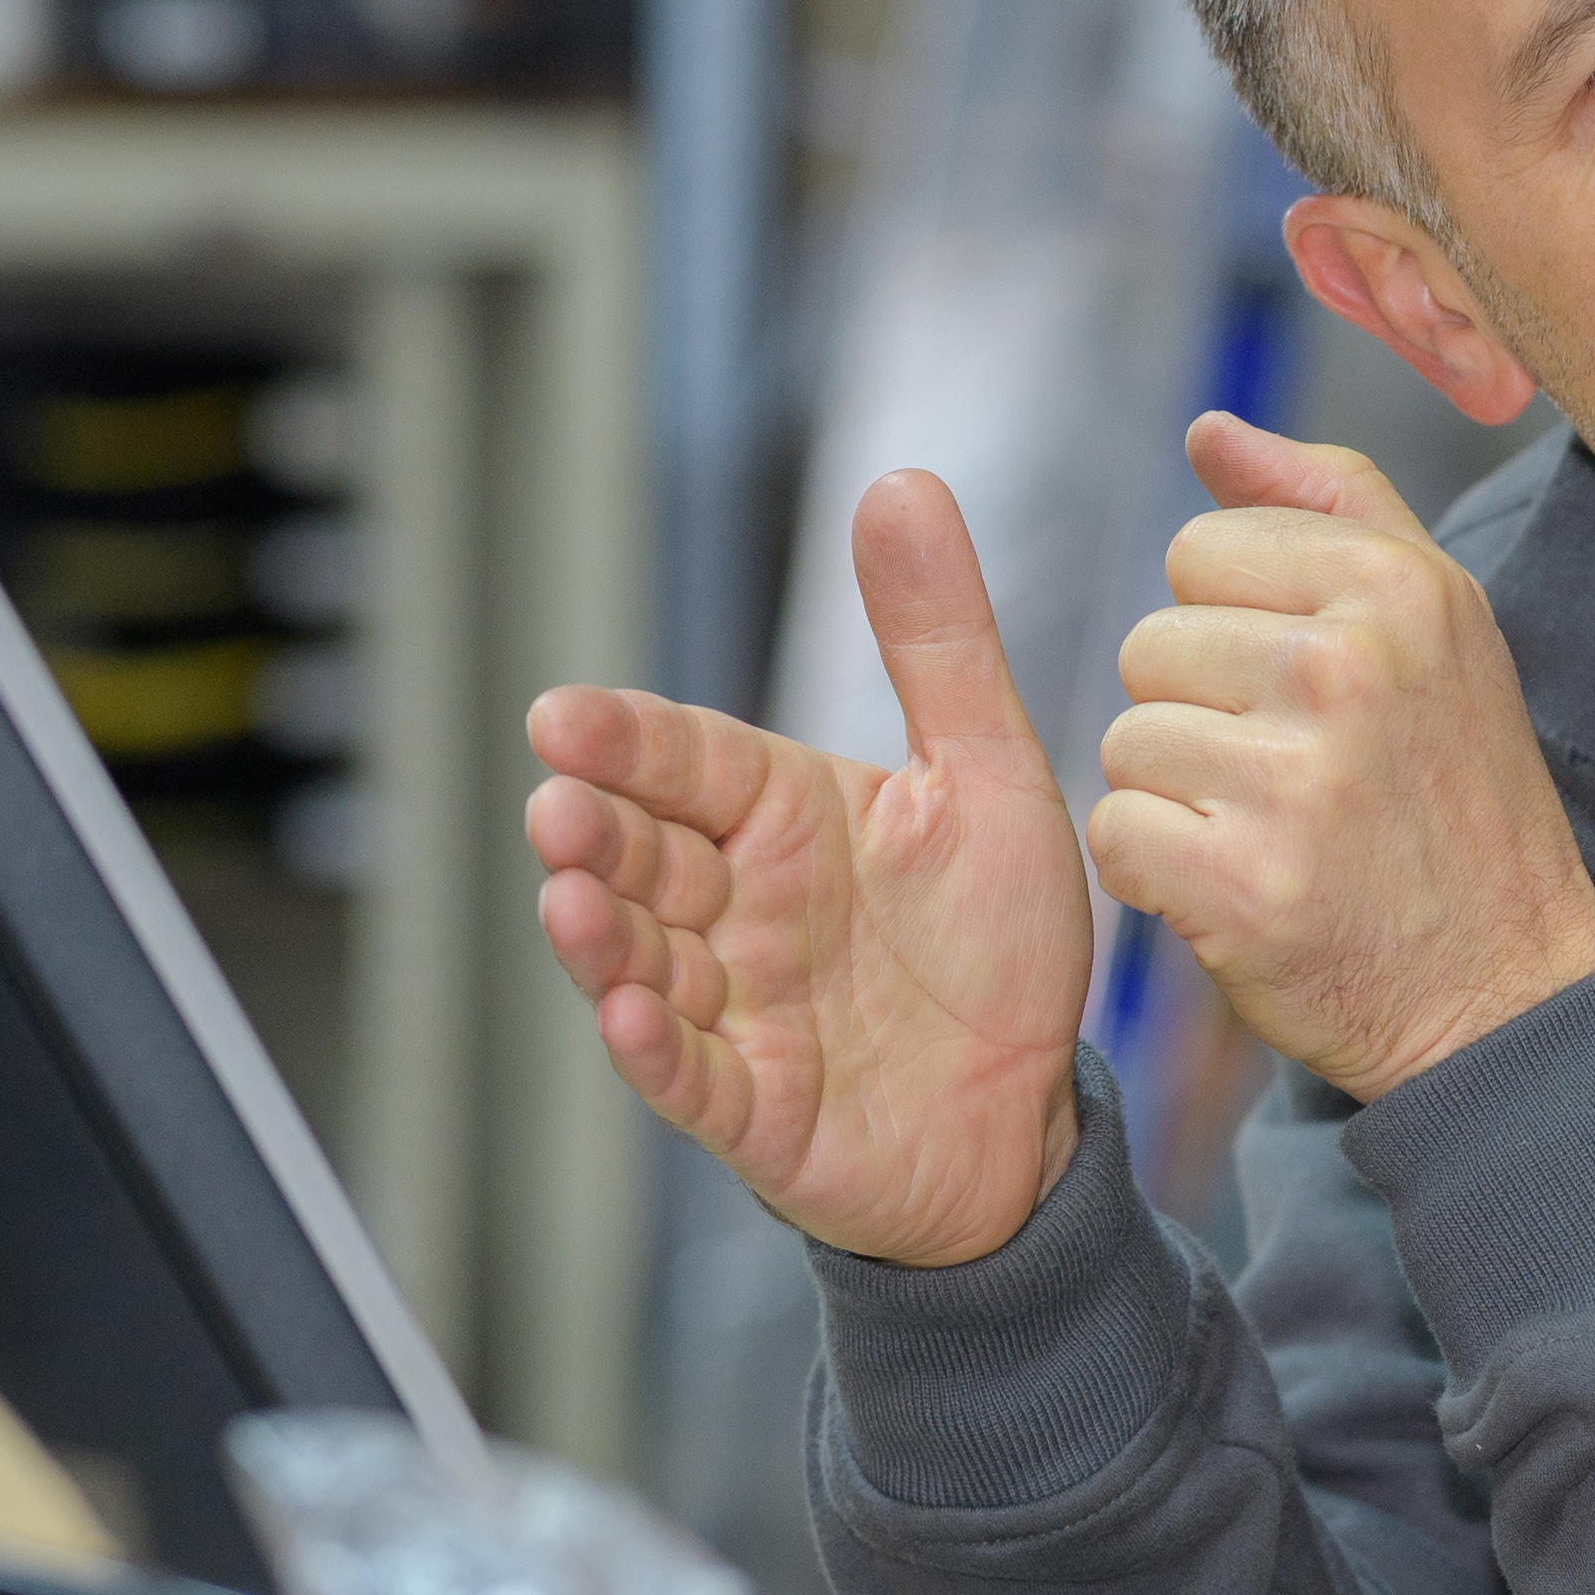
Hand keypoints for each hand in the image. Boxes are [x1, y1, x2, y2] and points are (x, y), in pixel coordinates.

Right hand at [524, 471, 1089, 1268]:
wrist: (1038, 1110)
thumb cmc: (999, 943)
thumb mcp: (988, 774)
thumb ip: (940, 640)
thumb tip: (900, 481)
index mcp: (787, 820)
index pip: (689, 764)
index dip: (627, 742)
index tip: (563, 717)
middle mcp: (743, 910)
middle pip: (647, 858)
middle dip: (596, 834)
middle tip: (557, 807)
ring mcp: (738, 1013)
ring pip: (645, 963)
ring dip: (600, 935)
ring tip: (570, 896)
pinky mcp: (756, 1112)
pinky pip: (693, 1078)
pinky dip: (655, 1049)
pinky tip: (625, 1013)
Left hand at [1085, 414, 1594, 1102]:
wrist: (1506, 991)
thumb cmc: (1458, 799)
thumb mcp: (1437, 623)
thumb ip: (1325, 504)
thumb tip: (1210, 431)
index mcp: (1396, 584)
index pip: (1201, 550)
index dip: (1233, 627)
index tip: (1306, 695)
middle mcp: (1348, 666)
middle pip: (1150, 642)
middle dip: (1199, 713)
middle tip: (1294, 780)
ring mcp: (1296, 778)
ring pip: (1126, 739)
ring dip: (1176, 797)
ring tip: (1272, 833)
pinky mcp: (1243, 883)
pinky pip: (1116, 832)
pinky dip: (1156, 873)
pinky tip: (1237, 888)